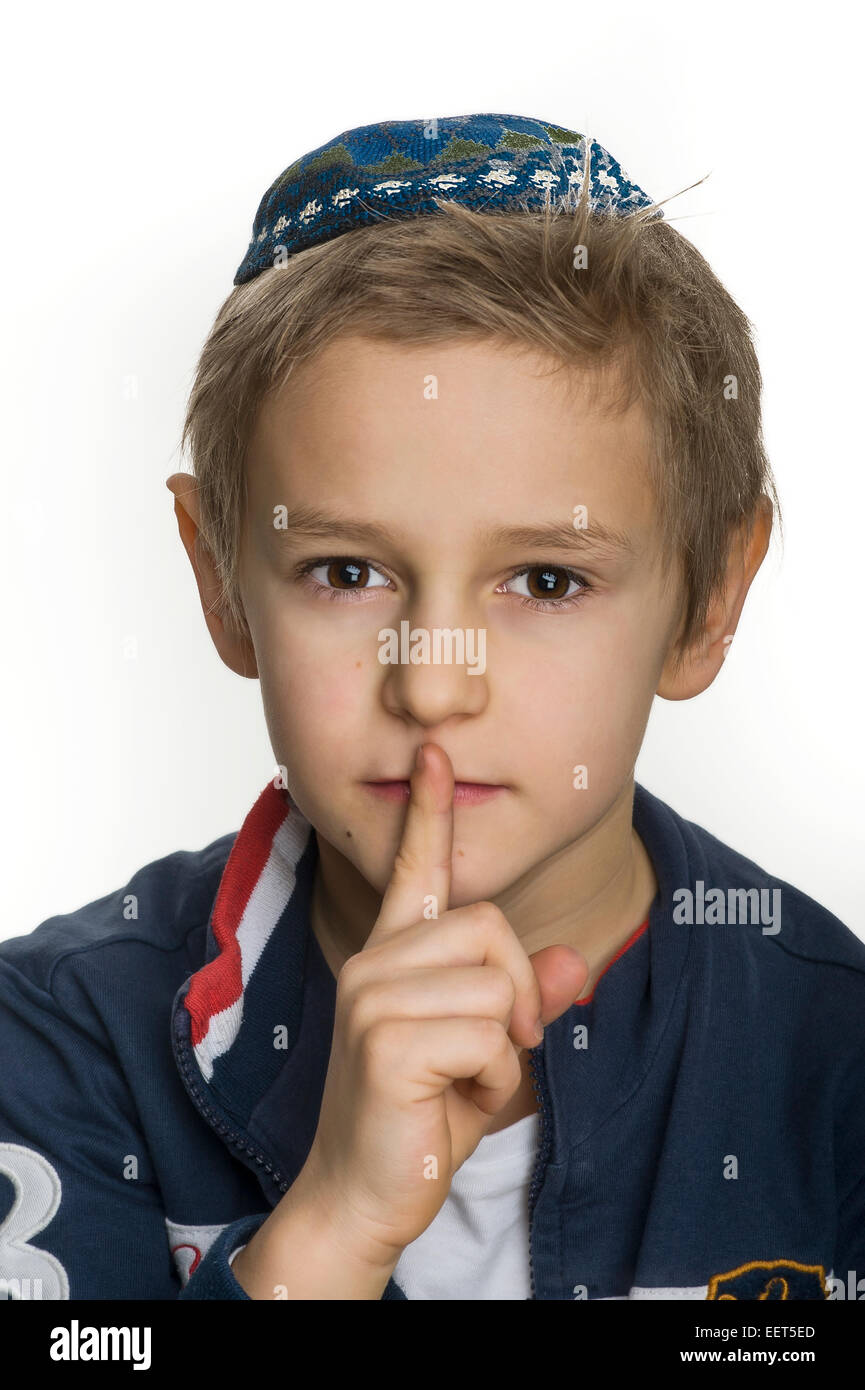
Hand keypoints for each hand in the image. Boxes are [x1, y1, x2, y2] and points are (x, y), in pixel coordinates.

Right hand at [299, 741, 587, 1267]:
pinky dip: (493, 1075)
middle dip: (519, 991)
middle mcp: (374, 962)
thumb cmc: (421, 1118)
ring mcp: (371, 997)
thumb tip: (572, 958)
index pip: (413, 869)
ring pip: (495, 981)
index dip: (430, 811)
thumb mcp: (488, 1052)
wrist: (365, 1195)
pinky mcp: (383, 1039)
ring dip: (505, 1045)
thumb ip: (523, 999)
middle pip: (490, 924)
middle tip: (501, 1046)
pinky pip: (487, 1033)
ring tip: (464, 1078)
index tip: (435, 752)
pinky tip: (451, 1098)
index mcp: (392, 956)